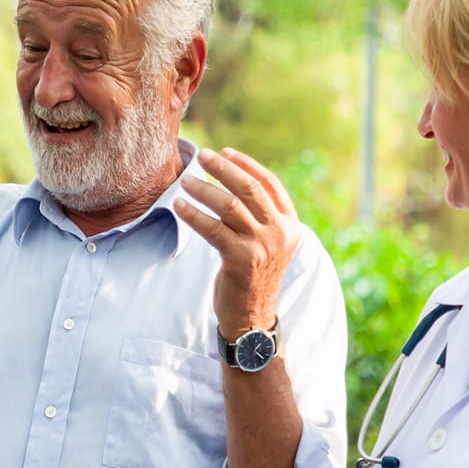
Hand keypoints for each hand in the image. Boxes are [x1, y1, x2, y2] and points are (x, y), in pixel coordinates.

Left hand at [173, 148, 299, 337]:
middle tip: (202, 156)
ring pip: (230, 206)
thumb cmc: (253, 275)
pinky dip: (193, 214)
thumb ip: (259, 216)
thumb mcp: (267, 243)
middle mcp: (279, 232)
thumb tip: (231, 180)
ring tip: (185, 181)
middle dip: (224, 169)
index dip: (247, 164)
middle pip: (250, 188)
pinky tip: (178, 205)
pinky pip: (212, 229)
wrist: (252, 315)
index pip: (271, 184)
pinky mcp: (240, 259)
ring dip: (204, 189)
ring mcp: (261, 245)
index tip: (225, 152)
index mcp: (290, 224)